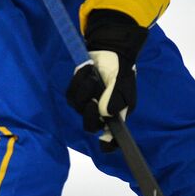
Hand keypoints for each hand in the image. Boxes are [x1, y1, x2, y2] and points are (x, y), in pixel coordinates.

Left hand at [65, 10, 147, 147]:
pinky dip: (78, 81)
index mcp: (116, 115)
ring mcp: (87, 103)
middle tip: (93, 100)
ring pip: (78, 107)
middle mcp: (101, 113)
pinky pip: (71, 93)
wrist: (111, 50)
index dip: (109, 144)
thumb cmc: (121, 69)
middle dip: (90, 114)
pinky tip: (87, 70)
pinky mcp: (76, 92)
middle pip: (90, 126)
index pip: (113, 138)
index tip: (105, 143)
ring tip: (94, 76)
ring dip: (84, 89)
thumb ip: (116, 99)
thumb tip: (107, 115)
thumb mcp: (123, 83)